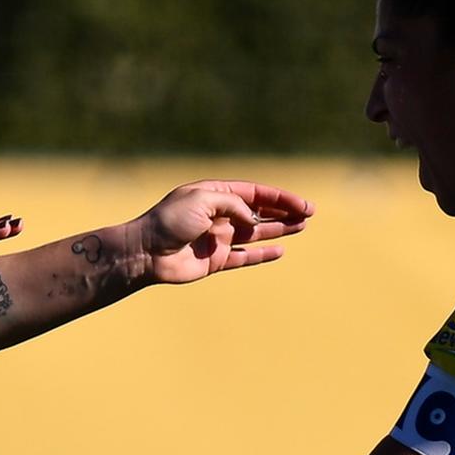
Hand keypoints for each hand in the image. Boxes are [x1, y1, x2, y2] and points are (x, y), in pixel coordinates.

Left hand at [129, 180, 312, 285]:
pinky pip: (244, 257)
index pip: (254, 193)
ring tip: (302, 227)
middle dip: (284, 212)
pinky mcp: (214, 261)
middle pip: (259, 212)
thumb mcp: (203, 200)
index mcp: (214, 194)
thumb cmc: (169, 221)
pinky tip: (280, 251)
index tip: (301, 205)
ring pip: (255, 233)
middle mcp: (218, 215)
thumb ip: (233, 205)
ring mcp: (217, 238)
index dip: (279, 198)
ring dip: (279, 229)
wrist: (145, 252)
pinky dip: (261, 254)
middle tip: (309, 213)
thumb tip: (254, 219)